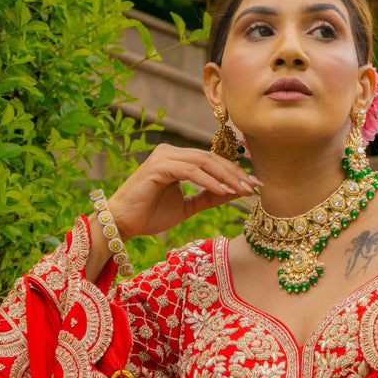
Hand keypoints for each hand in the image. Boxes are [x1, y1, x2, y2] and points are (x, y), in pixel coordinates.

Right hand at [108, 143, 257, 240]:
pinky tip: (223, 191)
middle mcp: (171, 153)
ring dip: (226, 176)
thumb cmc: (150, 215)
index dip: (235, 172)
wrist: (122, 224)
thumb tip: (236, 193)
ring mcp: (164, 157)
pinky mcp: (158, 166)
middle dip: (236, 173)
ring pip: (204, 161)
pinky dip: (209, 181)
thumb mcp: (187, 207)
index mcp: (178, 159)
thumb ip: (209, 197)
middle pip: (212, 158)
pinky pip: (191, 171)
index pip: (213, 161)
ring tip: (243, 190)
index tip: (255, 186)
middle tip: (255, 187)